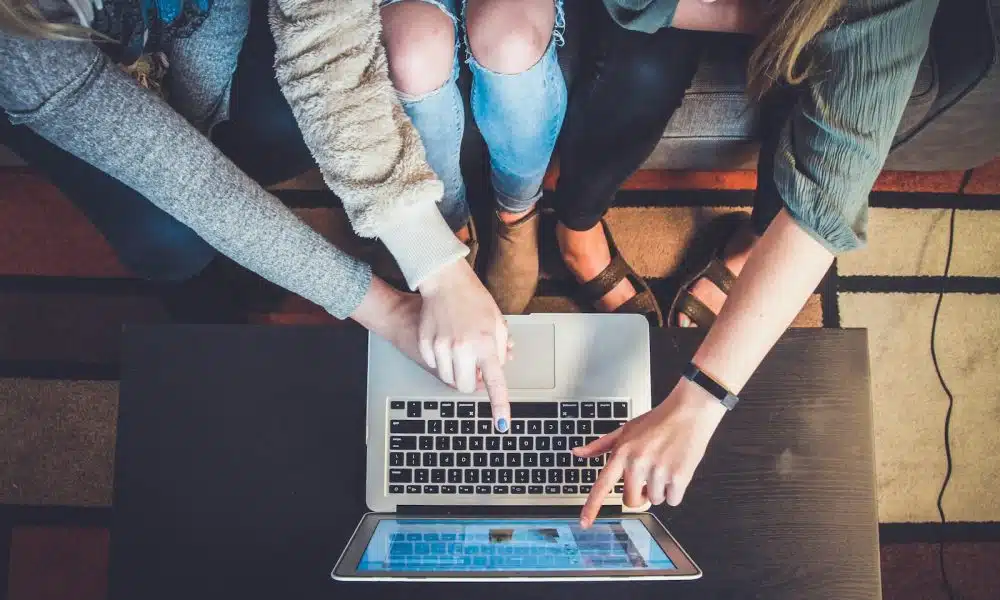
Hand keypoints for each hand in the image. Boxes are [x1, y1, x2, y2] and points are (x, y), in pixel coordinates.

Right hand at [417, 260, 511, 431]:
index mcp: (485, 344)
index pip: (495, 382)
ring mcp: (441, 347)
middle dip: (470, 381)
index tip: (502, 424)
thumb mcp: (497, 322)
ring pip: (448, 378)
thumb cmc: (474, 299)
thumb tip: (498, 370)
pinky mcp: (425, 344)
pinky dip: (441, 360)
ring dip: (456, 371)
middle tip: (474, 365)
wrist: (445, 281)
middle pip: (464, 386)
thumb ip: (500, 349)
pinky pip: (434, 365)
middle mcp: (463, 348)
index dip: (499, 406)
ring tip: (460, 349)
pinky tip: (445, 340)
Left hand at [574, 377, 726, 525]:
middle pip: (631, 501)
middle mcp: (637, 463)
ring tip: (664, 466)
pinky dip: (675, 491)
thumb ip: (600, 445)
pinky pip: (672, 500)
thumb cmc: (657, 421)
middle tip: (647, 478)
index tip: (584, 523)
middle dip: (639, 495)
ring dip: (660, 490)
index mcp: (622, 453)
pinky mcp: (678, 476)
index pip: (602, 485)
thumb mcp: (625, 430)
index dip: (592, 506)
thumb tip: (578, 453)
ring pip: (654, 500)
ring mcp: (658, 471)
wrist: (689, 412)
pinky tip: (676, 470)